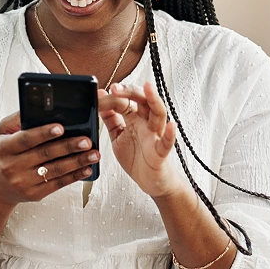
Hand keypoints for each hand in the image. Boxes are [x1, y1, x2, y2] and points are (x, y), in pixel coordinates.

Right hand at [0, 112, 100, 206]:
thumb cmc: (3, 154)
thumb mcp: (3, 133)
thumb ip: (18, 119)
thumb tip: (40, 107)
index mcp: (4, 148)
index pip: (25, 139)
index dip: (43, 133)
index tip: (61, 127)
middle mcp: (12, 166)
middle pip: (45, 154)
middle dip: (68, 146)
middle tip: (86, 140)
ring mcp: (23, 182)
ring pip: (55, 170)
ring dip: (77, 162)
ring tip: (93, 154)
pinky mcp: (34, 194)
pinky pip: (58, 184)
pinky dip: (74, 176)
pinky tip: (86, 169)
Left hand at [98, 81, 194, 201]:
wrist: (149, 181)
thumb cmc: (136, 157)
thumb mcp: (117, 136)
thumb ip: (110, 119)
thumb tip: (101, 97)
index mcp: (135, 119)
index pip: (125, 102)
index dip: (113, 98)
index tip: (98, 95)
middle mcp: (146, 124)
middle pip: (143, 101)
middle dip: (131, 91)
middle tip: (116, 88)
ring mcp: (155, 136)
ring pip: (158, 114)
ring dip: (154, 101)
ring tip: (148, 89)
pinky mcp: (161, 152)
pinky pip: (167, 142)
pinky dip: (170, 134)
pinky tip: (171, 126)